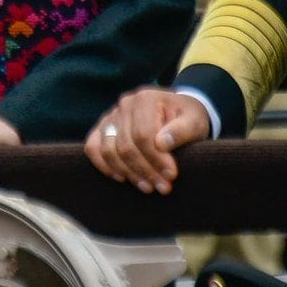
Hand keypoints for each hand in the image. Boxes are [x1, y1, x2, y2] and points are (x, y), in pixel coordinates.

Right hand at [85, 87, 211, 194]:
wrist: (176, 112)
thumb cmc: (187, 118)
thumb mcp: (194, 121)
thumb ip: (182, 130)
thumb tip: (163, 143)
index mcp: (145, 99)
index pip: (143, 135)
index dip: (156, 159)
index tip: (171, 175)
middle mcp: (124, 105)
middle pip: (126, 146)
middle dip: (145, 171)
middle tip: (163, 187)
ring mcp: (111, 116)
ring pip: (109, 150)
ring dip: (128, 173)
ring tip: (148, 187)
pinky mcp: (103, 128)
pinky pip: (92, 148)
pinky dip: (103, 165)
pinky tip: (122, 177)